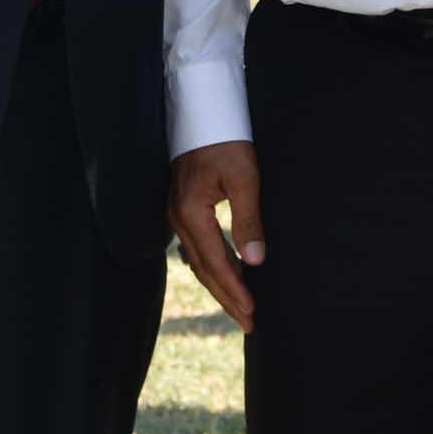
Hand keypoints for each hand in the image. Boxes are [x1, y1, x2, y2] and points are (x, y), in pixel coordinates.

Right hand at [169, 140, 264, 332]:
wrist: (203, 109)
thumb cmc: (226, 139)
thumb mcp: (244, 177)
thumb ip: (248, 220)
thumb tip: (255, 261)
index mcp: (190, 212)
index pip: (215, 264)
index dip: (234, 291)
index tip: (252, 314)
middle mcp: (178, 218)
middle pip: (203, 269)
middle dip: (227, 298)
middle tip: (249, 324)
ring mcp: (177, 213)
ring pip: (199, 260)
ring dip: (220, 285)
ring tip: (240, 307)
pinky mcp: (183, 207)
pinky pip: (196, 247)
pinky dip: (212, 266)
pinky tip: (224, 274)